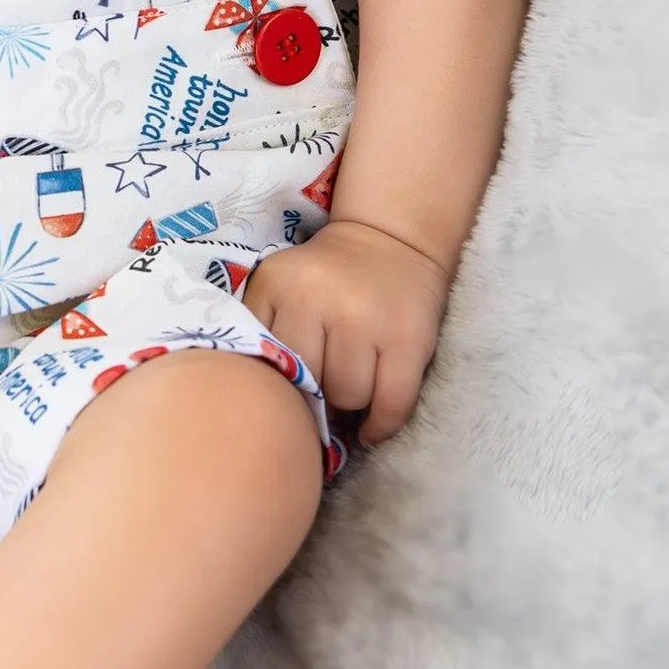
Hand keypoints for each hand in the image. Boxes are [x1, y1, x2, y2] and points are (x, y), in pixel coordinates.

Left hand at [240, 218, 448, 442]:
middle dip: (312, 397)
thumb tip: (259, 402)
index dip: (273, 386)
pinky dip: (380, 426)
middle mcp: (317, 299)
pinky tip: (370, 429)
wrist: (390, 239)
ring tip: (347, 396)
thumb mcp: (279, 286)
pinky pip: (392, 403)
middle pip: (305, 382)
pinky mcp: (409, 338)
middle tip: (319, 399)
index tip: (280, 397)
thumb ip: (260, 330)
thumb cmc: (325, 276)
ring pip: (347, 396)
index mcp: (276, 285)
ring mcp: (366, 319)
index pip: (262, 359)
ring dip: (347, 407)